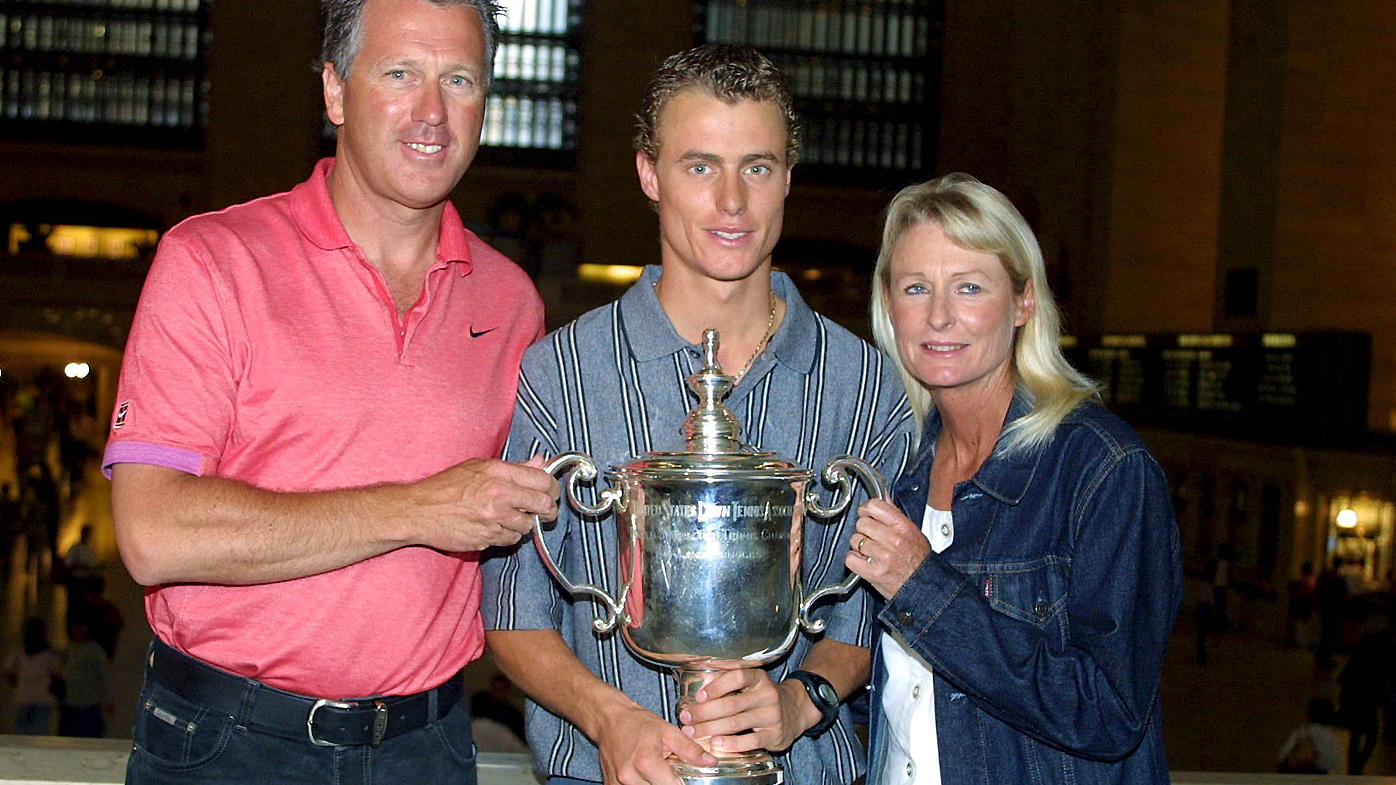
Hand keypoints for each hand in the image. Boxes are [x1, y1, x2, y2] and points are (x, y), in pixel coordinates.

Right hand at [402, 455, 559, 551]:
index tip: (551, 493)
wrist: (419, 510)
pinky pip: (510, 540)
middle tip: (544, 511)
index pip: (543, 481)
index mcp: (499, 473)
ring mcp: (494, 520)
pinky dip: (507, 535)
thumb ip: (515, 467)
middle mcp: (499, 495)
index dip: (552, 488)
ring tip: (508, 517)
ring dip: (524, 524)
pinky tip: (494, 527)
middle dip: (548, 510)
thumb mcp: (479, 466)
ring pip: (528, 526)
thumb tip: (541, 462)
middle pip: (544, 505)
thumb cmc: (446, 486)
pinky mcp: (487, 539)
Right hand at [594, 704, 716, 784]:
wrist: (609, 720)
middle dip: (667, 783)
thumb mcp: (668, 732)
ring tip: (656, 771)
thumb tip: (711, 762)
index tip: (685, 778)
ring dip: (654, 784)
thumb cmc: (638, 723)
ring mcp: (618, 783)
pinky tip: (645, 775)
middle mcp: (629, 776)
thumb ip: (690, 750)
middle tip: (668, 771)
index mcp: (646, 762)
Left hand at [679, 669, 813, 754]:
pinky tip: (716, 744)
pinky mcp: (775, 735)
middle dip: (704, 712)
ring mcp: (772, 715)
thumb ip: (729, 682)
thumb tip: (698, 687)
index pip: (738, 676)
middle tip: (685, 718)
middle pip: (731, 704)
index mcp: (758, 678)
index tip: (698, 696)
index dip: (717, 686)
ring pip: (736, 723)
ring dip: (710, 728)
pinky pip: (750, 741)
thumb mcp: (752, 683)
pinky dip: (731, 743)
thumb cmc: (763, 697)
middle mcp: (767, 694)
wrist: (795, 711)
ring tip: (693, 732)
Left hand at [845, 498, 930, 598]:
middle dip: (863, 530)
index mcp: (903, 526)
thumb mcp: (912, 531)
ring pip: (855, 540)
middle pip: (861, 523)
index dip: (866, 509)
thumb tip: (883, 495)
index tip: (866, 514)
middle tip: (870, 537)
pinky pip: (850, 559)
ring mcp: (883, 557)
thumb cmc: (918, 559)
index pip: (874, 506)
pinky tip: (863, 561)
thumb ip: (895, 513)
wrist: (923, 585)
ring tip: (870, 551)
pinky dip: (853, 560)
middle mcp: (893, 540)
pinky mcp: (874, 573)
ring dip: (858, 546)